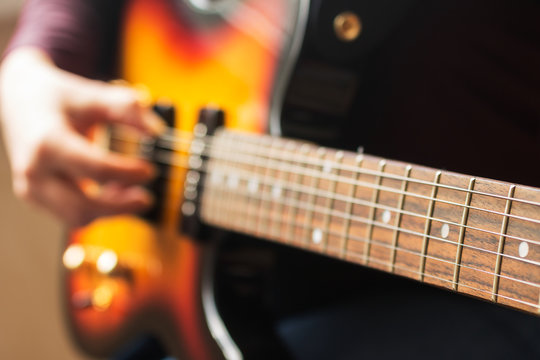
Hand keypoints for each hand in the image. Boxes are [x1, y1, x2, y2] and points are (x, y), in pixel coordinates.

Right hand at [0, 48, 163, 226]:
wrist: (17, 98)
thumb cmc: (56, 97)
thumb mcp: (92, 94)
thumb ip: (126, 108)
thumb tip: (157, 130)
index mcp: (48, 142)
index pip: (95, 169)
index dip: (127, 173)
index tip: (150, 170)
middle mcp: (35, 170)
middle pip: (81, 207)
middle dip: (119, 207)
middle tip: (147, 198)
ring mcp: (31, 187)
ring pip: (75, 217)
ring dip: (109, 211)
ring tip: (134, 193)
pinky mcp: (36, 196)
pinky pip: (70, 213)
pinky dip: (96, 209)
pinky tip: (115, 191)